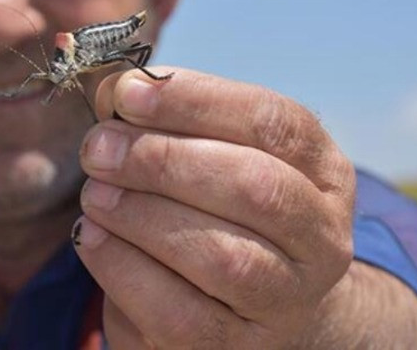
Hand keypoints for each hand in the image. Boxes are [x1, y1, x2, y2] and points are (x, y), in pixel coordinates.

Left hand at [73, 68, 354, 348]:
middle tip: (97, 148)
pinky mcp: (233, 348)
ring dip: (139, 215)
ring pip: (220, 257)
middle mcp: (321, 241)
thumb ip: (167, 123)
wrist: (246, 306)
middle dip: (161, 160)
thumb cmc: (217, 213)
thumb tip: (113, 91)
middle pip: (253, 188)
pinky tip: (92, 237)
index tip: (128, 92)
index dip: (196, 100)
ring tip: (93, 193)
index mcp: (323, 174)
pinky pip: (175, 312)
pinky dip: (120, 266)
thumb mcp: (208, 157)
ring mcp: (285, 303)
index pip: (272, 123)